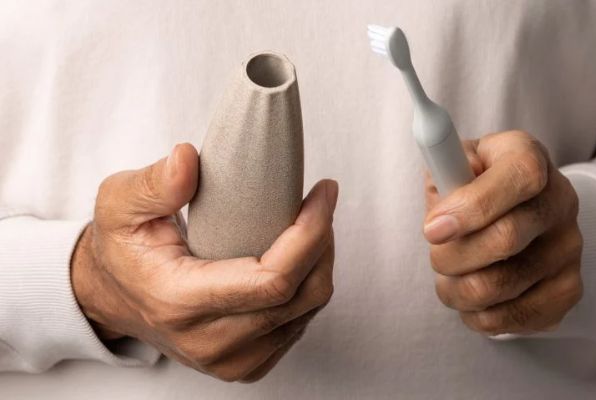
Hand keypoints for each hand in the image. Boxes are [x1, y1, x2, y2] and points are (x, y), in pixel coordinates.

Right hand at [71, 143, 337, 381]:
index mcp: (180, 302)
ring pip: (307, 311)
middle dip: (322, 240)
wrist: (114, 298)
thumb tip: (187, 159)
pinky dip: (308, 287)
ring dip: (320, 262)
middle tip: (320, 201)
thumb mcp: (120, 204)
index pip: (272, 280)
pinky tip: (298, 258)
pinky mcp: (246, 365)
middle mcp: (209, 341)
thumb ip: (153, 183)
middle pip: (301, 295)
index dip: (311, 235)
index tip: (323, 193)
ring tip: (310, 224)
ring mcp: (231, 361)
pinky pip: (299, 325)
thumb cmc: (123, 249)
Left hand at [423, 131, 582, 335]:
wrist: (514, 213)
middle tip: (436, 257)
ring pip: (502, 285)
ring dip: (458, 290)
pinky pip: (517, 315)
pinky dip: (480, 315)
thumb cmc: (472, 186)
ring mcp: (570, 245)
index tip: (432, 230)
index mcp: (529, 156)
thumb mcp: (452, 166)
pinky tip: (473, 300)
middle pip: (506, 237)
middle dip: (452, 256)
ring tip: (449, 280)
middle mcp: (560, 198)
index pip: (520, 177)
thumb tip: (440, 217)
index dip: (473, 206)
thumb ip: (443, 179)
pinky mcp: (569, 287)